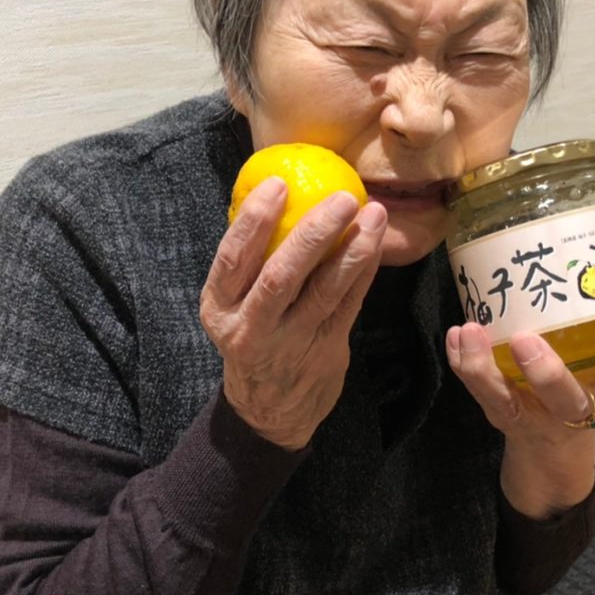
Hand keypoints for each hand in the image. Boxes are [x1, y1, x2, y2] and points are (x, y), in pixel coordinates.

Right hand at [200, 176, 386, 450]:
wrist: (271, 410)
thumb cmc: (254, 334)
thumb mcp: (234, 305)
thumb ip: (251, 262)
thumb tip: (281, 191)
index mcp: (219, 308)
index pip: (232, 259)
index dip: (254, 220)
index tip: (278, 183)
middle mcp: (250, 328)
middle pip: (281, 276)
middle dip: (314, 233)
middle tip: (342, 198)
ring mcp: (290, 343)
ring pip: (324, 292)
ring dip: (354, 250)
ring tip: (374, 214)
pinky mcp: (325, 352)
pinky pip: (349, 305)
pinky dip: (364, 272)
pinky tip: (375, 244)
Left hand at [445, 238, 594, 516]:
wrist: (552, 435)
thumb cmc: (588, 368)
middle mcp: (578, 405)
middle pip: (566, 398)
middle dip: (547, 373)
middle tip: (526, 339)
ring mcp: (536, 413)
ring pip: (510, 400)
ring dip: (487, 368)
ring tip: (473, 330)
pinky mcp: (503, 413)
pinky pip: (481, 392)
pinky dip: (465, 363)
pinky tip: (457, 334)